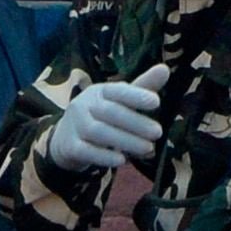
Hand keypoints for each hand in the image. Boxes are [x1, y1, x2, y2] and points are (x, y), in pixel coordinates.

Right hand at [39, 61, 169, 177]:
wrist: (65, 139)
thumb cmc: (100, 117)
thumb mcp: (120, 102)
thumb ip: (142, 88)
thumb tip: (165, 69)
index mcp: (99, 91)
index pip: (118, 91)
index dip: (136, 95)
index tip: (156, 102)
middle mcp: (84, 104)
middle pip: (110, 112)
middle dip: (136, 122)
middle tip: (157, 132)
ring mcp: (74, 125)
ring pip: (99, 132)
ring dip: (125, 141)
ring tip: (147, 148)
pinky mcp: (70, 146)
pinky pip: (86, 151)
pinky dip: (105, 156)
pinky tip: (122, 161)